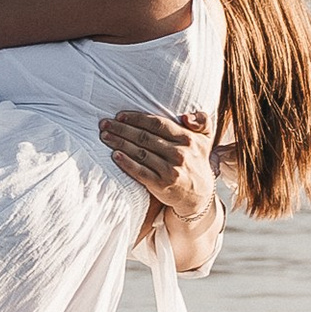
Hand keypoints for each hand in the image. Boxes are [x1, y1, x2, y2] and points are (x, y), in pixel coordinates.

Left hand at [99, 106, 216, 234]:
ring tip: (105, 136)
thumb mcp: (206, 139)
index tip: (120, 116)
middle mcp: (180, 154)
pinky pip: (141, 172)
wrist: (198, 195)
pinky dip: (126, 163)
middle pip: (145, 137)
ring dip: (120, 143)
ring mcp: (170, 170)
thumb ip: (202, 120)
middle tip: (104, 124)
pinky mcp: (162, 185)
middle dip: (122, 129)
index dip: (137, 118)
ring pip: (140, 153)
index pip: (158, 123)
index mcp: (188, 139)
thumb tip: (185, 116)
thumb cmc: (196, 161)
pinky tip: (115, 156)